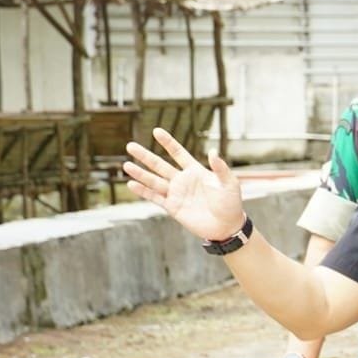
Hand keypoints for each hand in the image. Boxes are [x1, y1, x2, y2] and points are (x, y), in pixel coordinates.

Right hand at [123, 128, 245, 240]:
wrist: (226, 226)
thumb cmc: (231, 203)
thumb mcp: (229, 183)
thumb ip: (220, 168)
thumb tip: (213, 151)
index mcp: (196, 171)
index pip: (179, 153)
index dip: (168, 143)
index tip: (156, 131)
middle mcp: (183, 180)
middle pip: (160, 165)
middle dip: (145, 156)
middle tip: (130, 145)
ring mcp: (176, 193)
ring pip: (154, 181)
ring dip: (140, 173)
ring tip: (126, 164)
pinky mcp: (172, 207)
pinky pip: (155, 198)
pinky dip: (143, 192)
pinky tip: (131, 184)